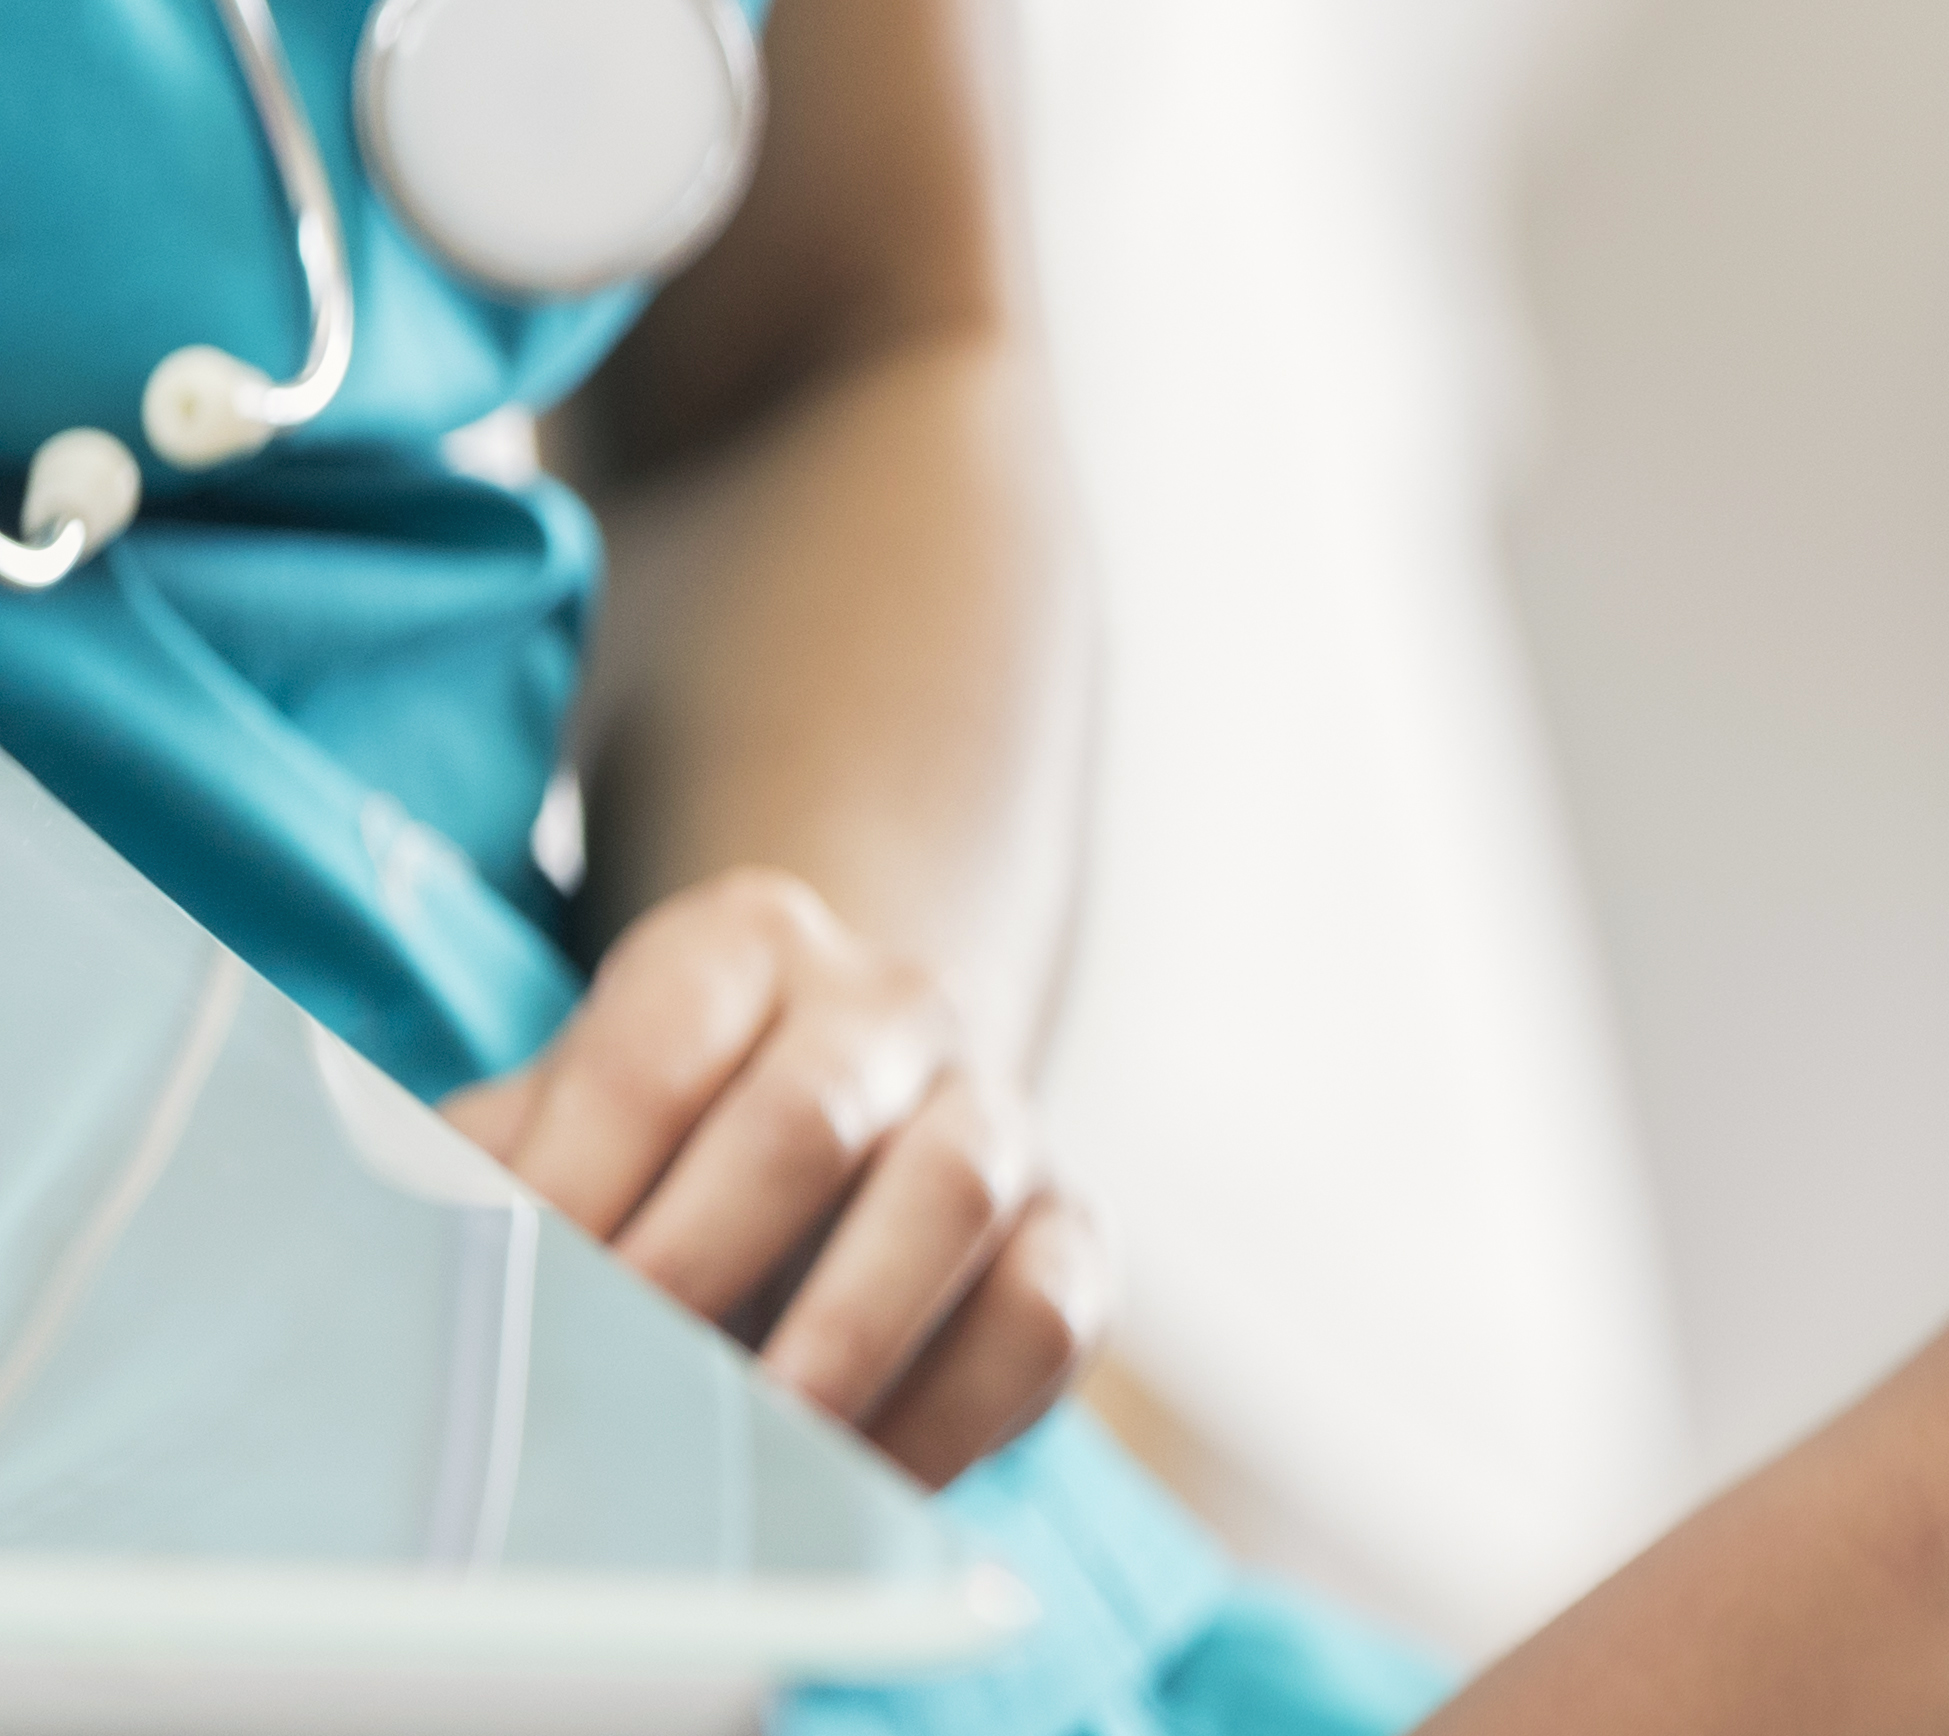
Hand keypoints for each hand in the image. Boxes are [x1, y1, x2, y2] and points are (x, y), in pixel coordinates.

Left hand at [444, 866, 1102, 1483]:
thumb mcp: (548, 1116)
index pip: (648, 1057)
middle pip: (807, 1119)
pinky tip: (855, 1481)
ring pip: (951, 1197)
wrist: (845, 1108)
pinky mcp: (1073, 1227)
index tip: (509, 1302)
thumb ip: (472, 1178)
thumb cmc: (653, 1140)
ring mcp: (999, 1107)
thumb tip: (394, 1279)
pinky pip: (1041, 1313)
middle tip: (618, 1388)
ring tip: (754, 1443)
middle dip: (700, 1266)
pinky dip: (953, 1409)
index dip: (573, 1189)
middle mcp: (889, 1004)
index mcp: (741, 948)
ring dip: (842, 1336)